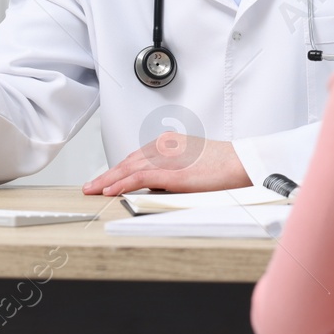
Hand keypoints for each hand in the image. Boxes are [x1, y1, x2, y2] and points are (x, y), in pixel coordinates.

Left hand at [83, 135, 247, 195]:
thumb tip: (159, 184)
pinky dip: (121, 184)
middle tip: (90, 185)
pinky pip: (139, 178)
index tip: (105, 178)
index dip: (117, 168)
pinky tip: (110, 191)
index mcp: (170, 142)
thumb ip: (173, 169)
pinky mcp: (172, 172)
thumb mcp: (193, 163)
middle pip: (128, 161)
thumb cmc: (224, 166)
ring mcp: (168, 158)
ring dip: (108, 180)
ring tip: (93, 191)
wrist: (242, 164)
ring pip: (129, 168)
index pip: (136, 156)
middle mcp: (165, 146)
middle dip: (107, 174)